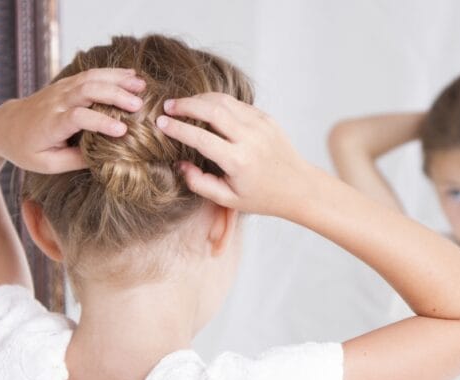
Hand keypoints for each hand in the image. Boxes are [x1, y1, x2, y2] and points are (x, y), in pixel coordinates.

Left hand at [0, 68, 145, 173]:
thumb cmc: (26, 149)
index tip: (122, 131)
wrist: (3, 126)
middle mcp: (55, 102)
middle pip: (86, 91)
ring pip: (90, 78)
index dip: (100, 122)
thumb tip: (107, 158)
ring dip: (117, 79)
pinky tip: (131, 76)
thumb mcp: (47, 164)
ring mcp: (60, 89)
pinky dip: (112, 73)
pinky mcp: (65, 84)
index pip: (78, 118)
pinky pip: (90, 74)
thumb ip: (75, 160)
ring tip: (142, 86)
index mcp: (50, 124)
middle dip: (114, 95)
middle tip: (139, 104)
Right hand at [156, 93, 312, 216]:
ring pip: (224, 101)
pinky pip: (237, 104)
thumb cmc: (262, 197)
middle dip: (185, 105)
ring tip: (183, 105)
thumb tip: (180, 164)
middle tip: (168, 106)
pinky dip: (217, 102)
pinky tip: (205, 107)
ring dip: (200, 99)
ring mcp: (260, 124)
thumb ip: (200, 183)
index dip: (177, 128)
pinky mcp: (266, 118)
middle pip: (211, 110)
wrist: (299, 187)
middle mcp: (250, 138)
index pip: (200, 138)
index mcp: (239, 161)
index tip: (160, 123)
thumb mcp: (228, 199)